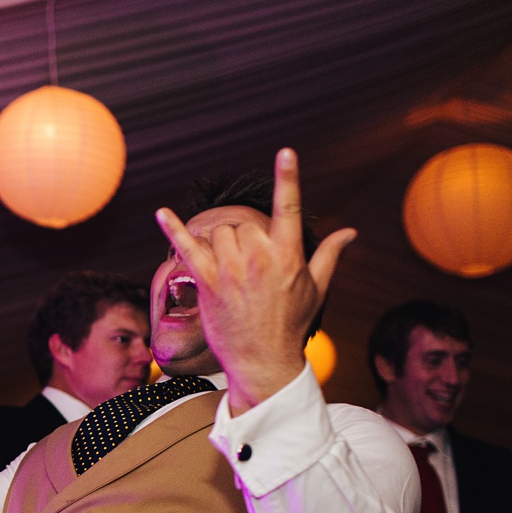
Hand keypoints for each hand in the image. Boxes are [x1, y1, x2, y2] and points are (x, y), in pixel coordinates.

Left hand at [155, 148, 355, 414]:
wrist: (263, 360)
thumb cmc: (291, 324)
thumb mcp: (316, 288)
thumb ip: (329, 255)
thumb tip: (351, 232)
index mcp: (289, 256)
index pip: (290, 208)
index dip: (288, 178)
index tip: (285, 152)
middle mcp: (259, 258)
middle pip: (244, 224)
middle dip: (244, 240)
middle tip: (250, 271)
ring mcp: (230, 270)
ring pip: (219, 233)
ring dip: (221, 245)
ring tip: (231, 274)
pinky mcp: (207, 282)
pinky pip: (187, 248)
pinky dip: (172, 229)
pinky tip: (161, 213)